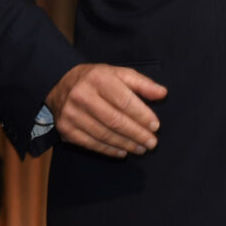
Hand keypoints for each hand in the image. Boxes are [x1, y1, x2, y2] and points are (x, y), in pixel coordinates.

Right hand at [46, 63, 167, 157]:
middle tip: (152, 142)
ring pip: (103, 134)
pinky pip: (90, 143)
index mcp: (99, 79)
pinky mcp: (65, 130)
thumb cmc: (98, 79)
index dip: (142, 115)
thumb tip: (163, 94)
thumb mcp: (120, 74)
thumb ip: (143, 83)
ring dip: (126, 144)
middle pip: (114, 120)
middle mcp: (82, 96)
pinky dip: (109, 150)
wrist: (62, 85)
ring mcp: (71, 114)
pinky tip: (123, 152)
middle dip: (136, 133)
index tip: (156, 126)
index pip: (124, 100)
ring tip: (141, 148)